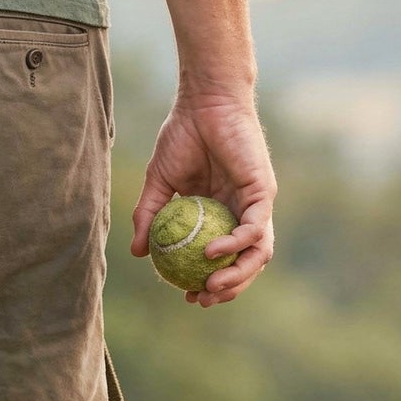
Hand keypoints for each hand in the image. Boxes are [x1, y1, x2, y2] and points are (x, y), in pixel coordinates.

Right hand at [131, 91, 276, 307]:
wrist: (202, 101)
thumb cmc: (183, 134)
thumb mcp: (159, 181)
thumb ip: (150, 216)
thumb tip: (136, 252)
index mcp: (223, 217)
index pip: (225, 261)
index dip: (211, 284)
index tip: (189, 297)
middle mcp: (244, 215)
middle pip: (246, 265)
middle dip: (228, 289)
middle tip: (202, 299)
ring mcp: (256, 205)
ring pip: (258, 253)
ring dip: (237, 276)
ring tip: (211, 287)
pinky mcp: (263, 193)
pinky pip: (254, 228)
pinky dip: (235, 244)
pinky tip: (213, 253)